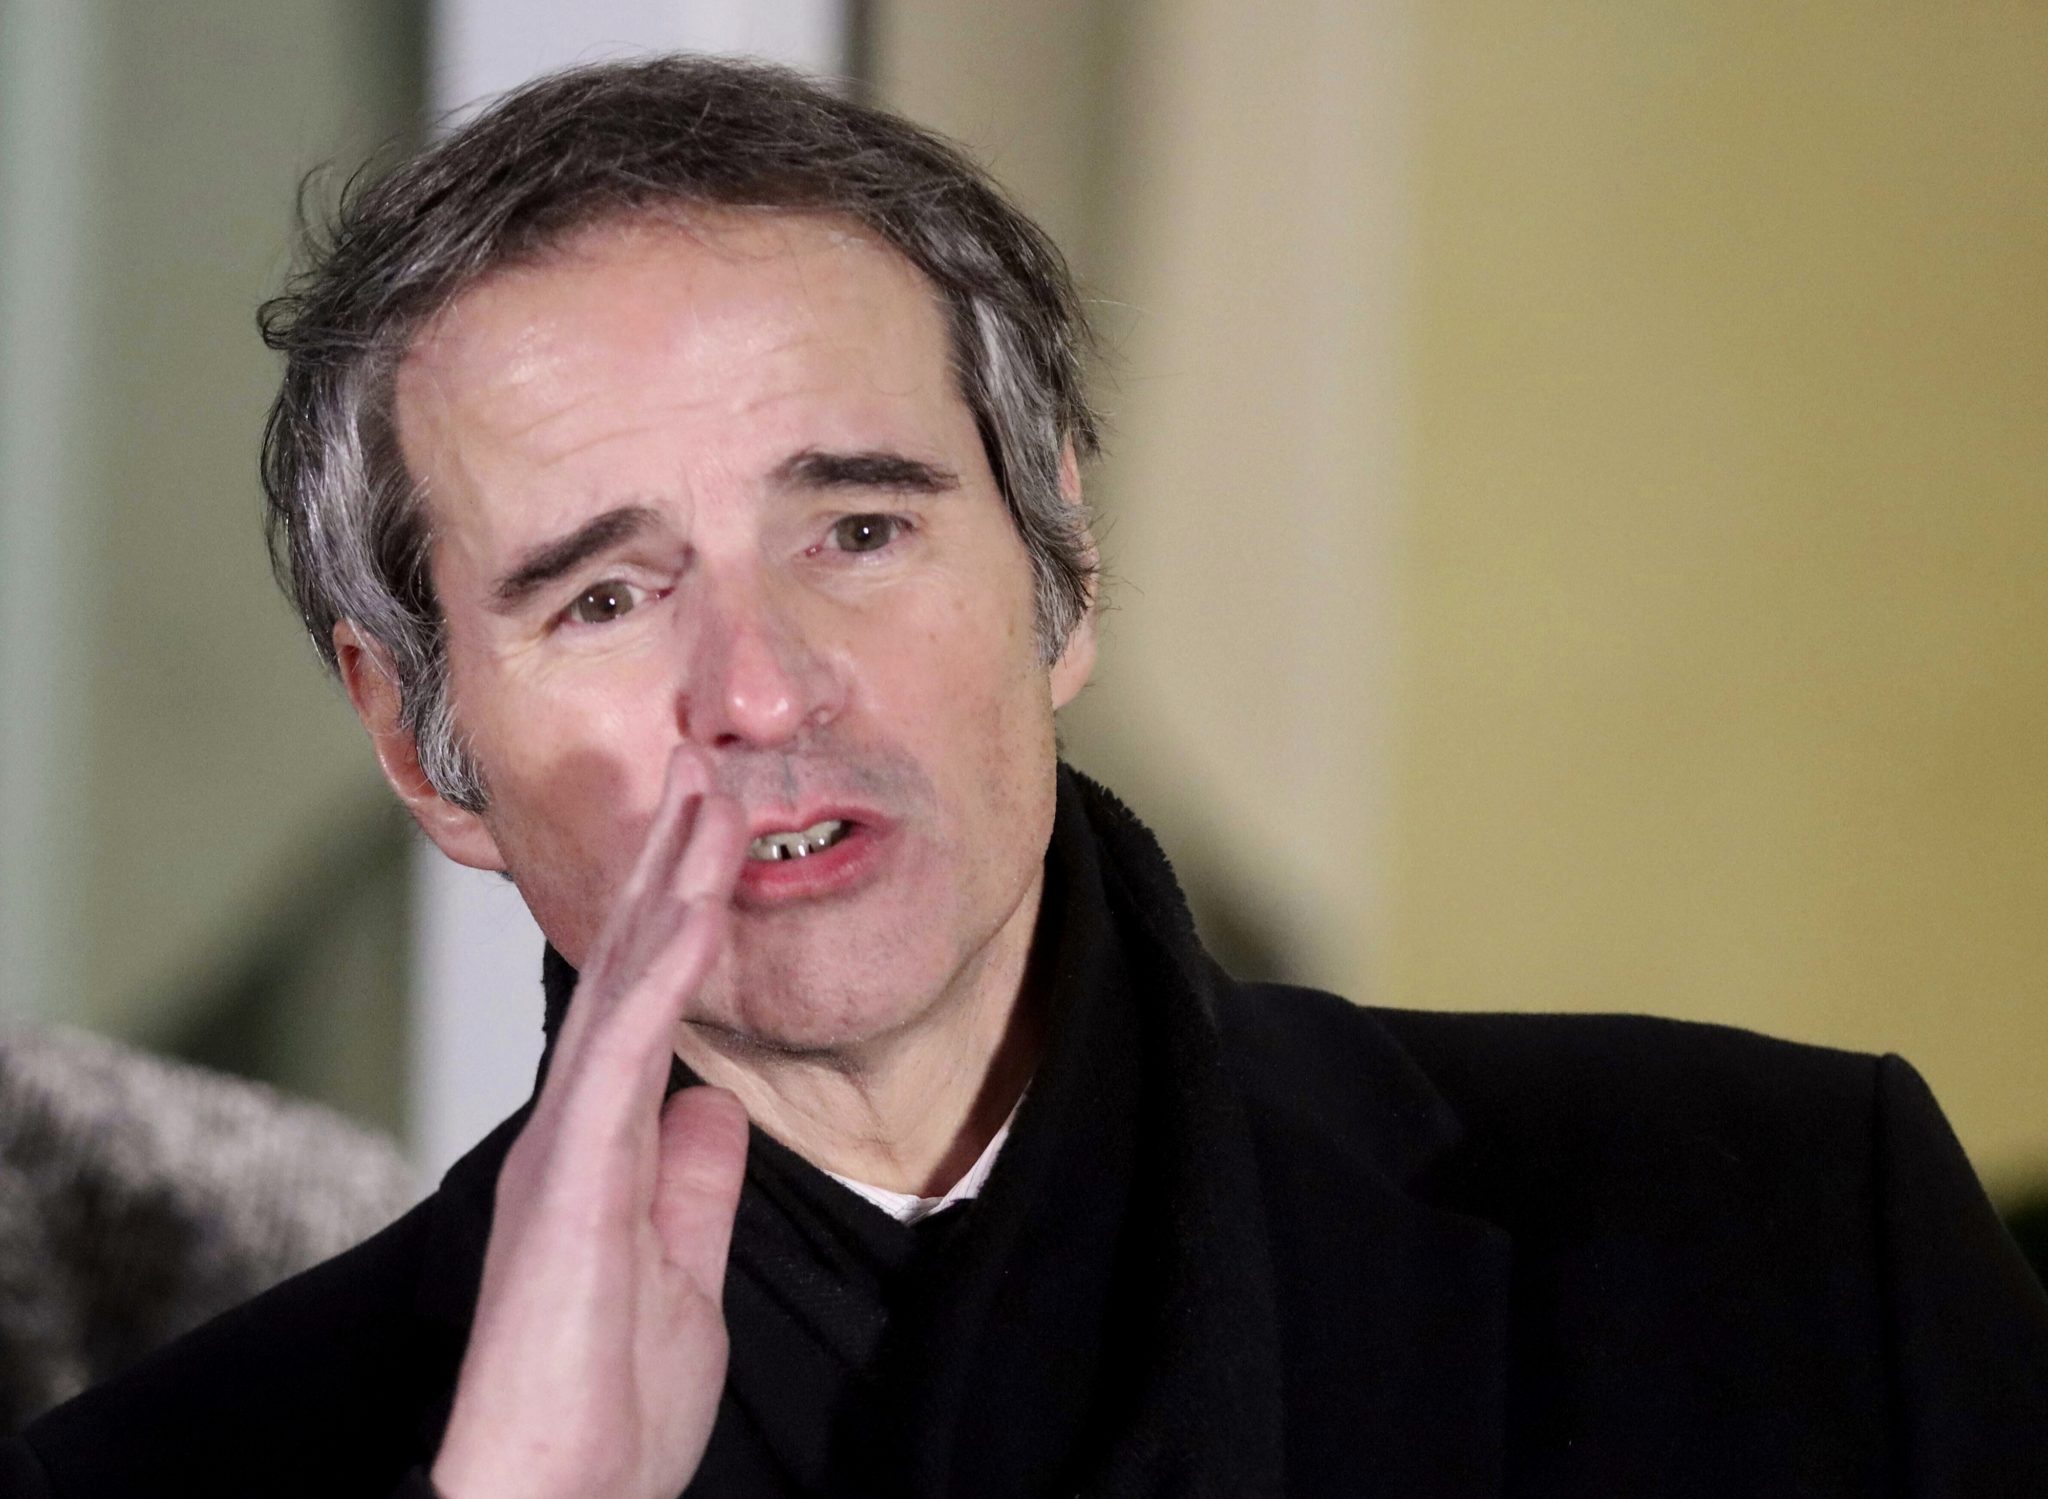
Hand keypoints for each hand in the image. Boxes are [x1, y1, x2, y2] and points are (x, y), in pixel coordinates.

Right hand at [431, 749, 749, 1498]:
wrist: (552, 1498)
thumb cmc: (604, 1410)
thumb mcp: (683, 1277)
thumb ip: (695, 1188)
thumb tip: (718, 1109)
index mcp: (605, 1149)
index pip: (649, 1008)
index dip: (680, 919)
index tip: (713, 839)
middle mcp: (578, 1129)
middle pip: (629, 973)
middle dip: (670, 869)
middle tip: (702, 772)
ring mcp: (567, 1146)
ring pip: (624, 988)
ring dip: (668, 888)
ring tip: (706, 797)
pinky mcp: (569, 1176)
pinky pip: (624, 1053)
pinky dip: (663, 974)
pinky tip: (696, 906)